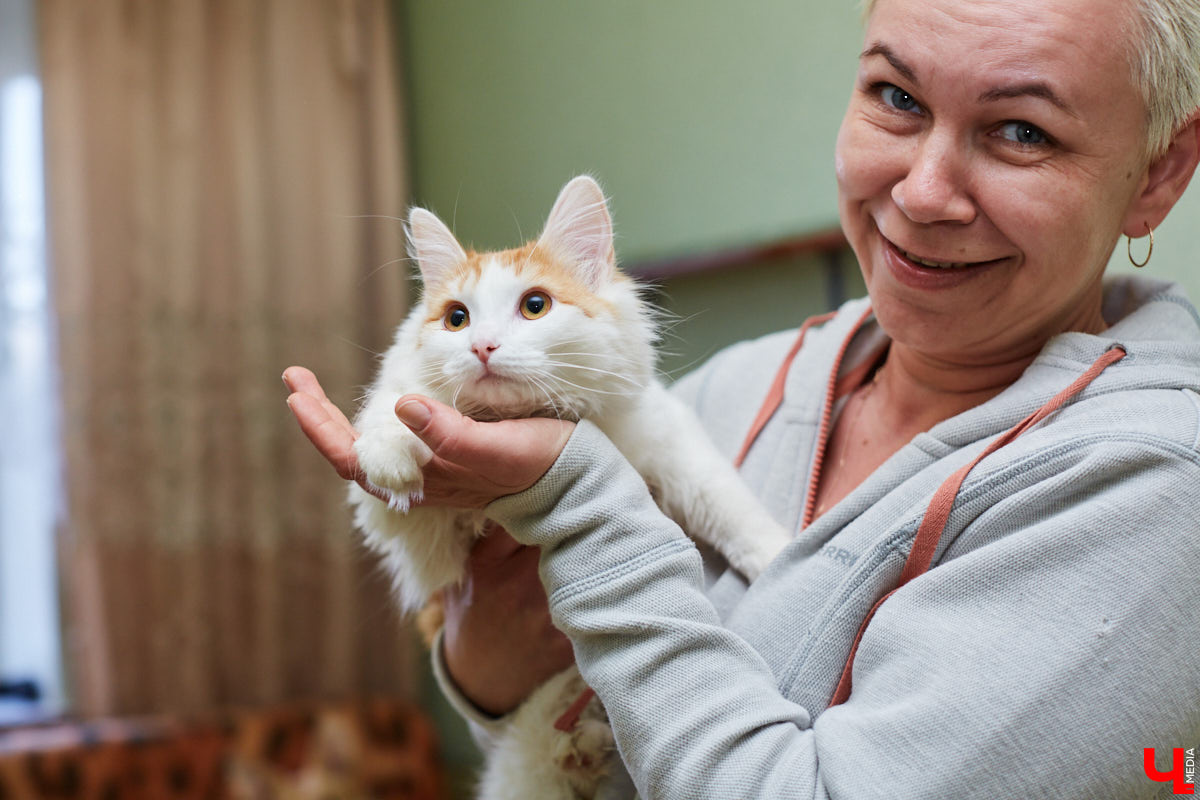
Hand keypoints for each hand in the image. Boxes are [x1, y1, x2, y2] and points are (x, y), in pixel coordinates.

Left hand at [283, 366, 575, 710]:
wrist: (573, 482)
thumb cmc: (537, 463)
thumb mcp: (496, 446)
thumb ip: (449, 434)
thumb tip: (400, 406)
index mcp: (423, 479)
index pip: (353, 459)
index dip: (321, 429)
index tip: (297, 393)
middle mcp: (419, 478)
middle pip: (352, 453)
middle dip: (319, 417)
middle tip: (294, 378)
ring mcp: (431, 469)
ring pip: (369, 447)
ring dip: (339, 417)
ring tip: (315, 388)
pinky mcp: (447, 456)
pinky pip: (393, 439)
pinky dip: (371, 417)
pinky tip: (368, 397)